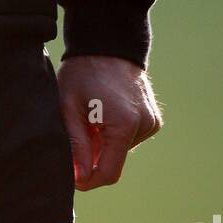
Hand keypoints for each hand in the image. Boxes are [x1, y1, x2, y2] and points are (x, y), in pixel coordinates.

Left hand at [56, 54, 162, 191]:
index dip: (88, 179)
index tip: (72, 176)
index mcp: (125, 124)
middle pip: (115, 160)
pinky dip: (114, 133)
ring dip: (103, 142)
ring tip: (90, 116)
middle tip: (77, 130)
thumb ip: (76, 145)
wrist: (106, 43)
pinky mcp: (153, 118)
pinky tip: (104, 112)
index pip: (109, 172)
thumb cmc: (82, 72)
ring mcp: (151, 122)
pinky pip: (129, 137)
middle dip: (93, 155)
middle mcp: (144, 125)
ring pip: (121, 149)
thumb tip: (80, 178)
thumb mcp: (69, 107)